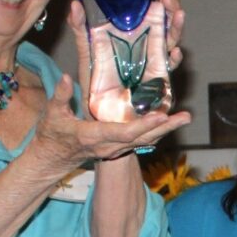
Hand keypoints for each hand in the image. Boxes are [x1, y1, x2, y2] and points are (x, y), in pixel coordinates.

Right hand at [33, 74, 189, 168]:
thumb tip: (66, 78)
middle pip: (142, 138)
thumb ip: (60, 96)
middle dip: (164, 128)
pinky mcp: (118, 147)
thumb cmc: (52, 136)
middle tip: (185, 117)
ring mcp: (115, 148)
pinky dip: (156, 132)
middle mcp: (109, 146)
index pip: (123, 132)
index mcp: (94, 136)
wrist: (52, 159)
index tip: (160, 116)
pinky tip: (170, 122)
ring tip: (185, 118)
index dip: (143, 125)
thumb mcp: (52, 115)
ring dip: (166, 130)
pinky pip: (141, 141)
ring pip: (145, 141)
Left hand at [67, 0, 185, 101]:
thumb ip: (81, 31)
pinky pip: (168, 71)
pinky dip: (174, 61)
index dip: (162, 4)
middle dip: (173, 10)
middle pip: (166, 26)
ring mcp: (154, 66)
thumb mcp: (86, 54)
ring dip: (176, 29)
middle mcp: (147, 50)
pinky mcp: (156, 84)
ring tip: (179, 16)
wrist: (99, 113)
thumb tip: (75, 5)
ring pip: (171, 43)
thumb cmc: (94, 84)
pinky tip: (174, 53)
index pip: (152, 17)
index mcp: (134, 40)